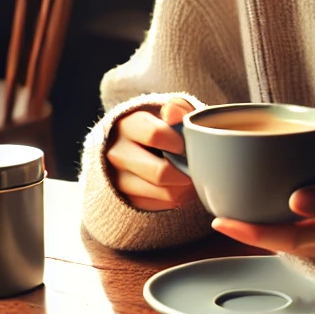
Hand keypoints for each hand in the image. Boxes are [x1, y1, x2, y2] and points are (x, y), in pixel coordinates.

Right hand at [106, 96, 201, 211]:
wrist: (137, 143)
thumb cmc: (162, 125)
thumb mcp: (170, 111)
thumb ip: (176, 108)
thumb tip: (172, 112)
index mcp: (127, 125)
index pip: (155, 135)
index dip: (179, 143)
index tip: (188, 144)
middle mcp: (117, 154)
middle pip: (160, 172)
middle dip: (185, 171)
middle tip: (197, 165)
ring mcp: (118, 179)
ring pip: (163, 192)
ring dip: (185, 187)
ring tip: (194, 176)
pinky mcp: (127, 199)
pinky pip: (160, 205)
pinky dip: (177, 197)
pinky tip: (182, 186)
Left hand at [211, 182, 314, 262]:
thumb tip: (295, 199)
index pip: (275, 236)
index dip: (244, 231)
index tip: (218, 221)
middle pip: (275, 237)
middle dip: (249, 226)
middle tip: (223, 208)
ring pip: (286, 233)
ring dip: (265, 220)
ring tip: (243, 201)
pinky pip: (300, 228)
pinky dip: (284, 216)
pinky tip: (280, 199)